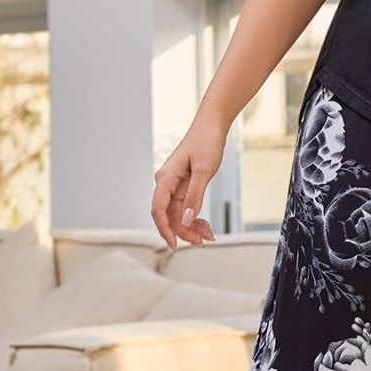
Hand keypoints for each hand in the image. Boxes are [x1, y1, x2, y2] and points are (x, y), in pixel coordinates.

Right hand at [151, 119, 226, 248]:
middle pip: (169, 215)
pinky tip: (206, 226)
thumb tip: (187, 220)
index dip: (165, 228)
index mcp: (166, 178)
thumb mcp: (204, 170)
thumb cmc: (206, 143)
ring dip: (191, 227)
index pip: (158, 209)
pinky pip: (185, 208)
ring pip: (178, 214)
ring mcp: (174, 185)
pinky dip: (195, 218)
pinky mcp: (183, 186)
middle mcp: (166, 183)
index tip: (175, 244)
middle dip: (184, 231)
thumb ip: (195, 196)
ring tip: (209, 236)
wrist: (212, 126)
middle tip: (203, 242)